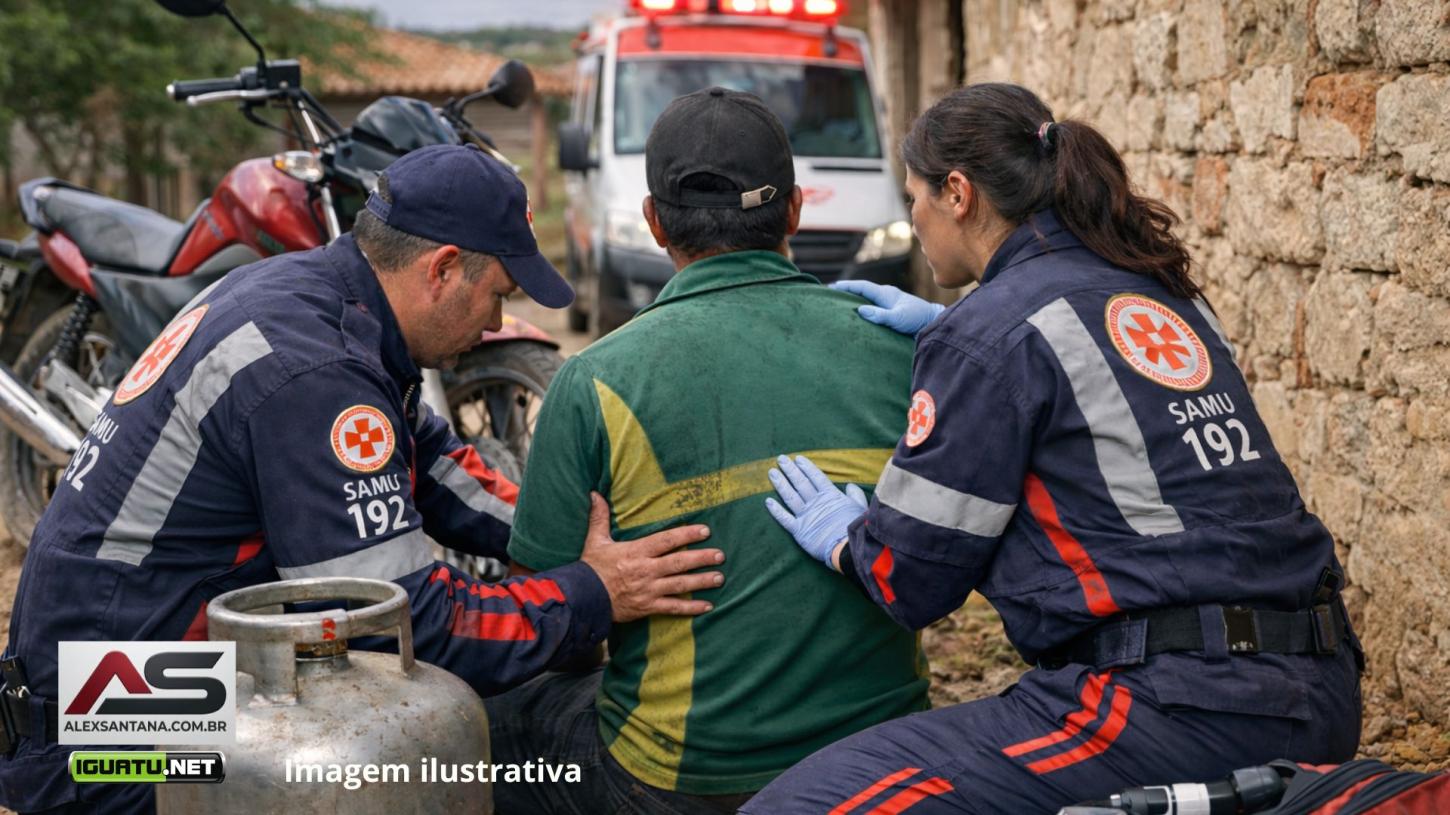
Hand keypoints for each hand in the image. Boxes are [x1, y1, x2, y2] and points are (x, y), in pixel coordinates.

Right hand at [580, 492, 724, 622]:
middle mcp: (645, 570)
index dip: (687, 534)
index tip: (705, 530)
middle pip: (679, 562)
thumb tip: (594, 494)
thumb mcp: (595, 540)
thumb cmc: (591, 568)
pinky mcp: (648, 607)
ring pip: (680, 584)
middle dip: (701, 558)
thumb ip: (599, 517)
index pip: (666, 540)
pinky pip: (673, 607)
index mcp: (636, 552)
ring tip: (719, 578)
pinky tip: (707, 606)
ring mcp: (648, 590)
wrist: (582, 599)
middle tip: (720, 555)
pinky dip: (691, 607)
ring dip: (702, 581)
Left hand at [764, 455, 867, 569]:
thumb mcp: (859, 508)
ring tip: (772, 472)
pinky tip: (768, 502)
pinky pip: (785, 519)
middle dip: (790, 470)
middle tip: (781, 459)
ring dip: (781, 484)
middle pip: (800, 483)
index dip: (807, 467)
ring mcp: (806, 516)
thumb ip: (855, 495)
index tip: (798, 458)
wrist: (848, 547)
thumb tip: (851, 486)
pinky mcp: (799, 530)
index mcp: (830, 496)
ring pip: (790, 497)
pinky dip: (776, 511)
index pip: (816, 477)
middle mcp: (815, 503)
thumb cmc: (856, 528)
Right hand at [831, 280, 944, 335]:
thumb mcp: (898, 318)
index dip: (846, 287)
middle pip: (861, 292)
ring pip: (867, 301)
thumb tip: (859, 310)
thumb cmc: (918, 320)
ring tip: (838, 306)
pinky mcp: (890, 314)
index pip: (862, 287)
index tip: (831, 287)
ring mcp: (888, 305)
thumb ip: (880, 315)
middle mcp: (885, 297)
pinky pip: (872, 309)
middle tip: (829, 295)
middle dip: (846, 293)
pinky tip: (856, 317)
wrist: (933, 324)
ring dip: (853, 302)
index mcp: (885, 294)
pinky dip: (862, 310)